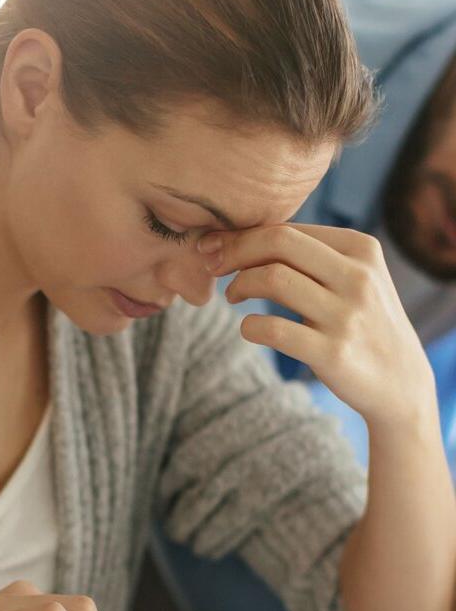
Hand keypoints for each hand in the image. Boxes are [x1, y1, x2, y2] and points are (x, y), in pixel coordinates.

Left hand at [199, 223, 434, 427]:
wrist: (399, 382)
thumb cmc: (362, 322)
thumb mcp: (353, 278)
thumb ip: (311, 254)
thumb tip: (241, 234)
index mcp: (360, 248)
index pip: (288, 228)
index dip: (242, 235)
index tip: (215, 246)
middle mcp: (358, 276)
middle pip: (279, 243)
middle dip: (234, 249)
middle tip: (212, 264)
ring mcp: (347, 315)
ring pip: (273, 279)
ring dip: (239, 285)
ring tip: (233, 296)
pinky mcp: (333, 353)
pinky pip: (273, 329)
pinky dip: (249, 326)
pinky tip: (249, 329)